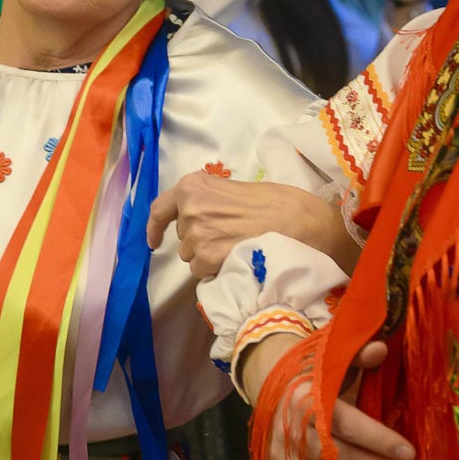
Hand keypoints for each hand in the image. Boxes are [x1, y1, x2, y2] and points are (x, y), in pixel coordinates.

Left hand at [148, 172, 357, 280]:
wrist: (304, 224)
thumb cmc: (281, 203)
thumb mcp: (238, 189)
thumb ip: (212, 200)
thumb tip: (203, 217)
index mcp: (194, 186)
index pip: (160, 209)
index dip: (155, 227)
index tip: (154, 241)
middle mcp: (190, 209)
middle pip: (183, 238)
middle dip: (200, 240)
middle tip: (231, 237)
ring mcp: (197, 236)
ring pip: (192, 258)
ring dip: (209, 257)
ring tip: (238, 248)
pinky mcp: (208, 259)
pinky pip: (202, 273)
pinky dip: (216, 271)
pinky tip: (238, 259)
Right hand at [244, 335, 422, 459]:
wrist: (269, 387)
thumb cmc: (312, 373)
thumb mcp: (331, 358)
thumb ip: (357, 355)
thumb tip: (381, 348)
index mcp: (305, 400)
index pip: (345, 424)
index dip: (379, 440)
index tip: (411, 453)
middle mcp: (289, 431)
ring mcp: (280, 458)